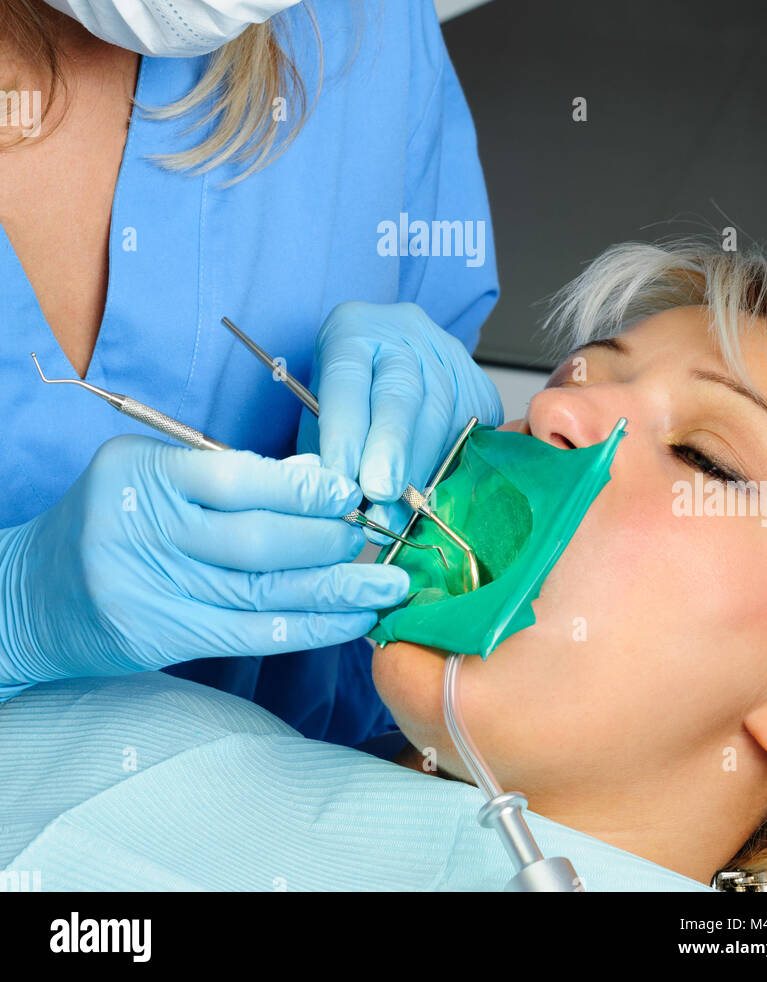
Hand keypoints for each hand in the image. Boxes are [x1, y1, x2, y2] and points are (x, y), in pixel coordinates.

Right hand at [0, 435, 408, 698]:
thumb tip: (318, 483)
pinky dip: (305, 629)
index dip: (300, 489)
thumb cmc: (109, 518)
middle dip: (325, 540)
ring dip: (331, 590)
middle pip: (253, 541)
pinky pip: (245, 635)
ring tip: (385, 585)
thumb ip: (224, 476)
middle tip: (374, 535)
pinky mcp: (154, 637)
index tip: (348, 490)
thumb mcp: (151, 475)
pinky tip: (349, 620)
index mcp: (139, 473)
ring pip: (257, 593)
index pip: (234, 478)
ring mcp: (144, 589)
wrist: (30, 592)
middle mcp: (138, 530)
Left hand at [298, 301, 502, 533]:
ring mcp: (448, 357)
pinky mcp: (479, 386)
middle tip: (380, 493)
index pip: (347, 379)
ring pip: (440, 416)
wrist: (390, 357)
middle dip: (391, 449)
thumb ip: (324, 448)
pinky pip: (470, 433)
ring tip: (398, 511)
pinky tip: (430, 493)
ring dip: (419, 471)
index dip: (344, 431)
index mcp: (352, 332)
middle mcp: (404, 336)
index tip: (340, 477)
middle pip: (401, 393)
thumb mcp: (319, 408)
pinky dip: (448, 470)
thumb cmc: (349, 392)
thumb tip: (337, 499)